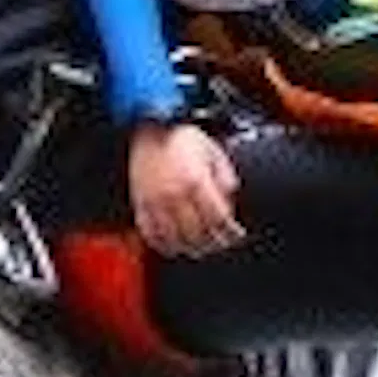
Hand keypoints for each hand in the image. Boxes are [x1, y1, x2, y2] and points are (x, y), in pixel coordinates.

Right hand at [127, 119, 241, 256]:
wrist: (151, 126)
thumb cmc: (181, 137)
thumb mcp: (214, 150)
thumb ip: (226, 175)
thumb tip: (231, 198)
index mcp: (197, 181)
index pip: (219, 219)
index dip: (231, 232)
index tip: (236, 235)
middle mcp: (176, 195)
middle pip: (199, 234)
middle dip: (214, 244)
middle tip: (221, 245)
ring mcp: (157, 202)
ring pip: (175, 238)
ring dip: (191, 249)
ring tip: (200, 250)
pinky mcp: (141, 204)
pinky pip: (151, 233)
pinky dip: (163, 245)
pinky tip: (173, 247)